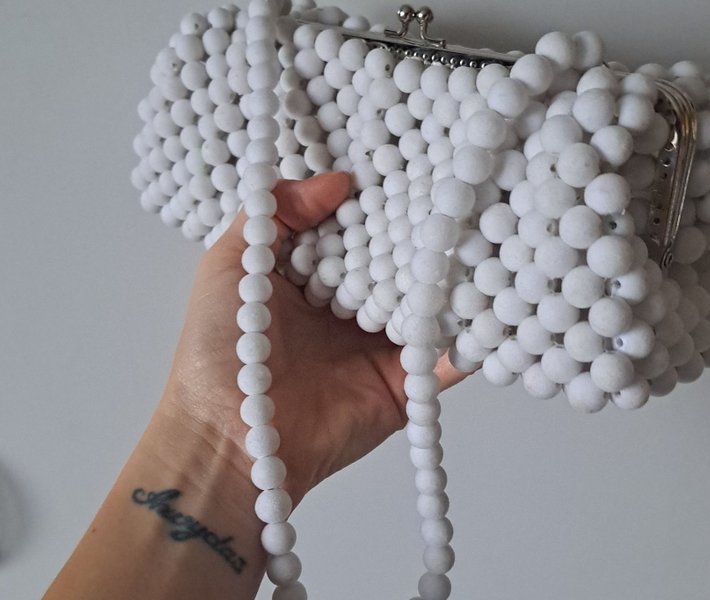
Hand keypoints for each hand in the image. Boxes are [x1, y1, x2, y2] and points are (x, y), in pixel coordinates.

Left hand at [162, 172, 470, 504]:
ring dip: (453, 283)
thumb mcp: (229, 264)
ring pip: (427, 307)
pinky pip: (444, 361)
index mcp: (310, 278)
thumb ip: (274, 214)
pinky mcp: (401, 387)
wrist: (228, 440)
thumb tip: (339, 181)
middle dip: (421, 239)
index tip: (409, 172)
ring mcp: (378, 347)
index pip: (355, 232)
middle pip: (396, 266)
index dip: (377, 205)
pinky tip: (492, 310)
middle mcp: (348, 308)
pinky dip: (471, 341)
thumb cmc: (217, 352)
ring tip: (485, 245)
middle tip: (457, 201)